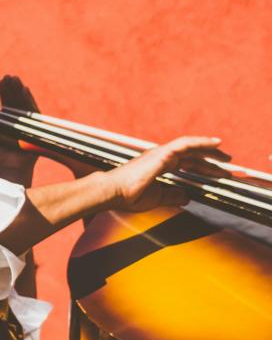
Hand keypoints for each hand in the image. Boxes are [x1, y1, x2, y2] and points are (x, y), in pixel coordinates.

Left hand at [0, 75, 39, 184]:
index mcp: (4, 123)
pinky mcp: (34, 129)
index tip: (1, 80)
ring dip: (19, 91)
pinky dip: (29, 101)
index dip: (4, 92)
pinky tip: (25, 90)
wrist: (8, 172)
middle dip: (12, 89)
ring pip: (23, 104)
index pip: (5, 104)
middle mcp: (17, 122)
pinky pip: (32, 113)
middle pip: (14, 101)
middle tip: (8, 76)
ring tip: (15, 79)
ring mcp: (26, 125)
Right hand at [105, 136, 230, 211]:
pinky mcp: (162, 153)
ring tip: (226, 157)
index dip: (201, 168)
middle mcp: (160, 157)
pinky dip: (202, 142)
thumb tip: (187, 197)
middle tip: (226, 165)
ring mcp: (161, 153)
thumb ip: (172, 196)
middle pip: (191, 155)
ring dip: (210, 150)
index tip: (215, 174)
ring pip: (191, 147)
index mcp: (157, 166)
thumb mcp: (157, 198)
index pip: (185, 164)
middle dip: (210, 159)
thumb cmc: (128, 196)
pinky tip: (216, 143)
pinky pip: (186, 143)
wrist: (113, 192)